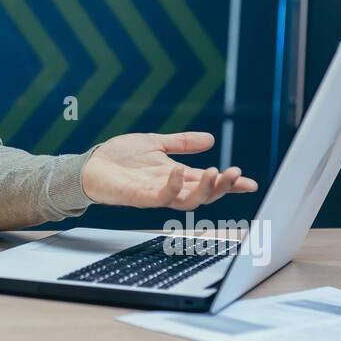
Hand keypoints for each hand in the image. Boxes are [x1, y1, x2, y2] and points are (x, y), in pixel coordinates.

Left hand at [82, 131, 257, 210]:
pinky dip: (171, 185)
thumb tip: (210, 139)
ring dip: (203, 189)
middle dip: (222, 186)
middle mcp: (169, 188)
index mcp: (176, 176)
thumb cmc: (119, 158)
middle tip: (236, 174)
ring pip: (187, 201)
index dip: (229, 184)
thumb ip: (182, 143)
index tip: (251, 183)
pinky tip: (178, 170)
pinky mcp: (138, 197)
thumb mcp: (155, 143)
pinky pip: (159, 196)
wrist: (90, 165)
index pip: (208, 181)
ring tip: (214, 172)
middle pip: (203, 195)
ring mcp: (155, 194)